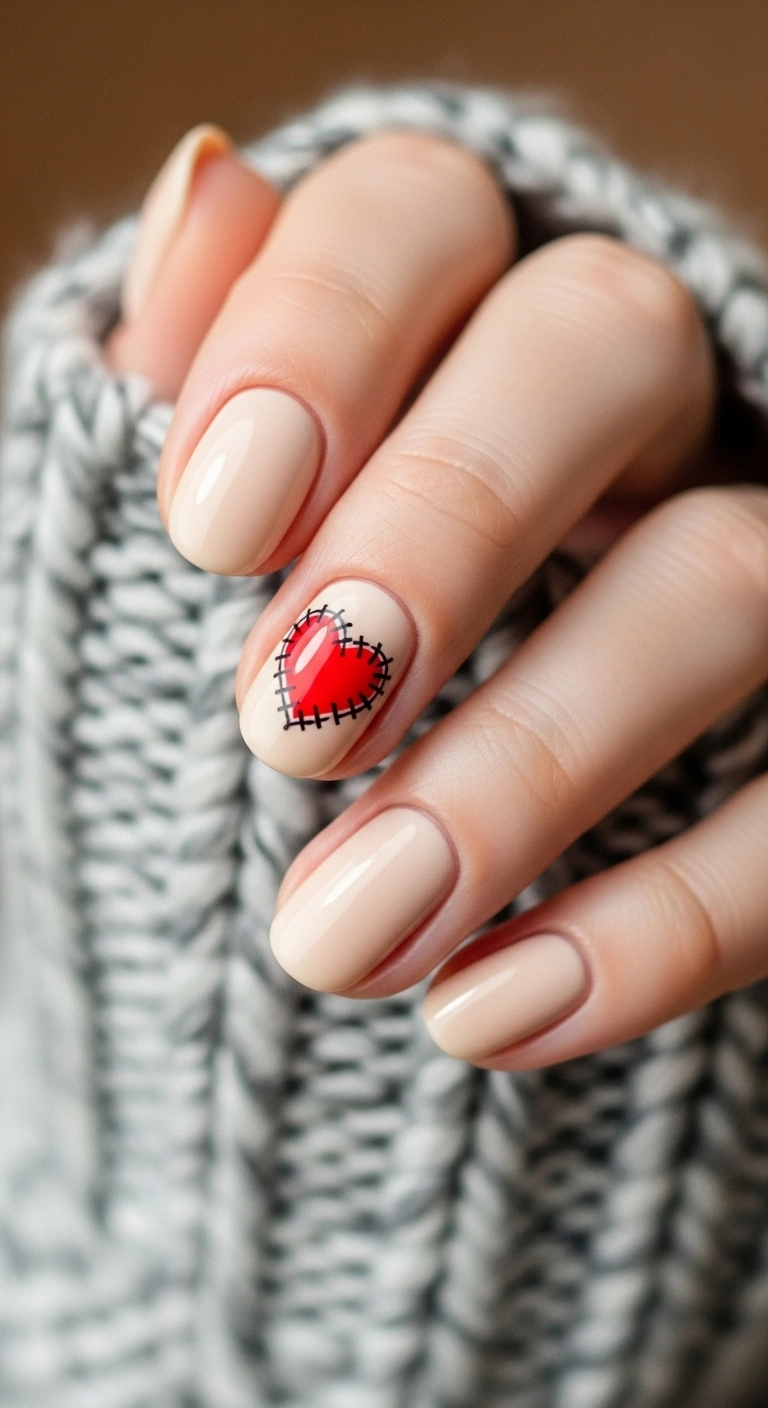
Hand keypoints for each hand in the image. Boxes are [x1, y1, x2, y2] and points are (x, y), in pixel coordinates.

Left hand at [108, 124, 767, 1071]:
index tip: (213, 529)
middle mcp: (625, 406)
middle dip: (449, 523)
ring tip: (349, 936)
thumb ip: (186, 373)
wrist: (313, 872)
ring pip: (728, 579)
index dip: (322, 336)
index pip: (419, 217)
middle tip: (293, 726)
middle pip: (606, 345)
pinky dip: (663, 923)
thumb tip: (207, 182)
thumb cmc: (228, 669)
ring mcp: (745, 551)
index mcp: (447, 314)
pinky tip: (491, 1016)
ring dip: (533, 763)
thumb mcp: (173, 528)